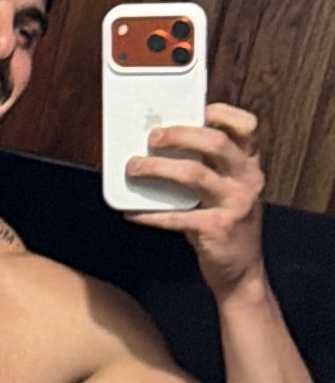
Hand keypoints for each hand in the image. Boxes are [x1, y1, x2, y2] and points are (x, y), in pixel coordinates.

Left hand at [125, 103, 265, 299]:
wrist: (241, 274)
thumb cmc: (227, 228)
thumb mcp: (227, 193)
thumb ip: (207, 170)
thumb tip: (163, 150)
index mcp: (249, 167)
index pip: (245, 127)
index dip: (220, 113)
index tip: (194, 109)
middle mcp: (247, 180)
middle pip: (215, 142)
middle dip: (180, 135)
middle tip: (153, 137)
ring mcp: (235, 204)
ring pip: (195, 174)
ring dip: (158, 168)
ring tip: (134, 168)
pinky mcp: (217, 229)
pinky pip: (177, 217)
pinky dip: (150, 214)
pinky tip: (132, 212)